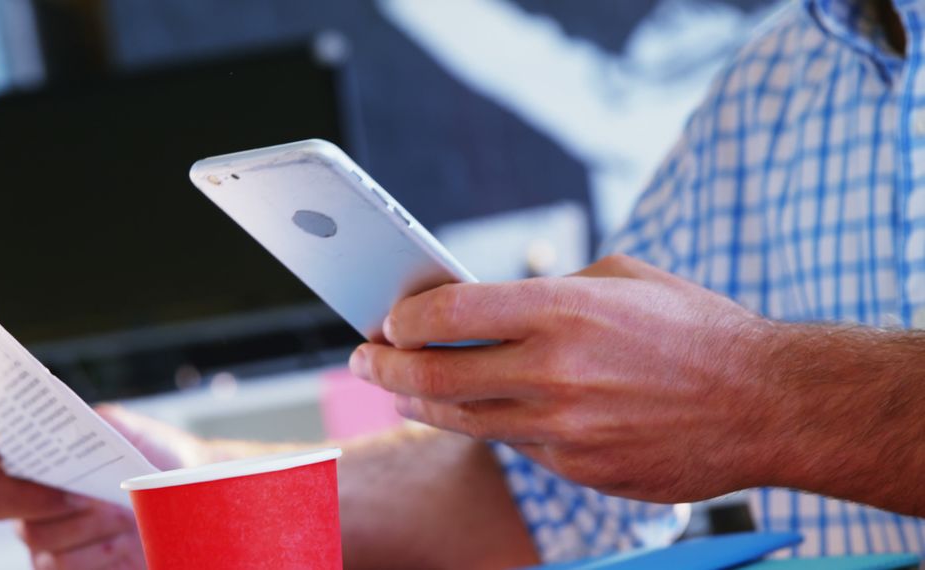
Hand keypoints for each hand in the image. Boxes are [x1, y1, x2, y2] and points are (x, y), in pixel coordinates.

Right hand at [0, 405, 239, 569]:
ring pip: (33, 537)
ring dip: (83, 525)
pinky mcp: (64, 566)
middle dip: (29, 497)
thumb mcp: (127, 431)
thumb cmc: (154, 458)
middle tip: (77, 495)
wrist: (189, 499)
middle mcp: (25, 493)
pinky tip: (123, 542)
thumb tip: (61, 427)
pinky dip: (98, 554)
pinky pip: (58, 568)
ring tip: (123, 512)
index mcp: (33, 449)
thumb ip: (89, 423)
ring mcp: (40, 533)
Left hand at [349, 254, 786, 502]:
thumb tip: (486, 306)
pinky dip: (493, 424)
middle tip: (361, 360)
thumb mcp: (621, 279)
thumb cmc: (694, 327)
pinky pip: (516, 446)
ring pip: (462, 420)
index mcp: (563, 310)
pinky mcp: (580, 469)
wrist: (768, 403)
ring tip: (397, 389)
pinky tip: (485, 408)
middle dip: (383, 368)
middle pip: (434, 377)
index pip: (446, 314)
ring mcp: (566, 431)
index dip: (401, 318)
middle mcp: (555, 373)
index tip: (384, 319)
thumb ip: (549, 290)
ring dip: (417, 403)